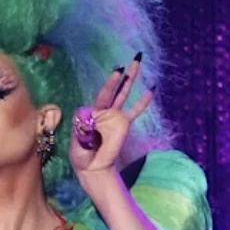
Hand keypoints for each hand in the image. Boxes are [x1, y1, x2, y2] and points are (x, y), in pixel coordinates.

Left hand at [68, 55, 153, 177]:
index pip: (98, 96)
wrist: (93, 167)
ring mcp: (114, 116)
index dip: (105, 92)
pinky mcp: (124, 124)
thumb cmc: (81, 155)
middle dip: (118, 76)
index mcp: (89, 112)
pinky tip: (152, 90)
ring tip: (137, 62)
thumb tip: (88, 120)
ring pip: (123, 94)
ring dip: (130, 79)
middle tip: (124, 63)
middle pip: (111, 89)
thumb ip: (82, 130)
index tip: (109, 96)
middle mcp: (102, 110)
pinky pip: (134, 111)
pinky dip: (143, 102)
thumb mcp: (77, 142)